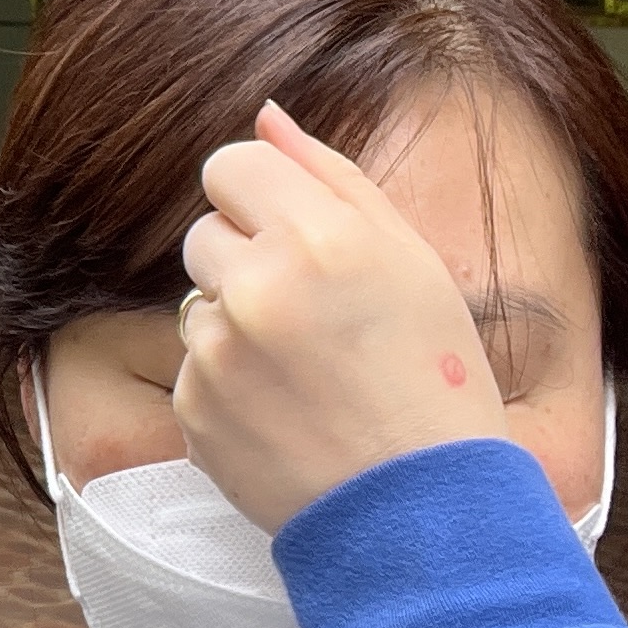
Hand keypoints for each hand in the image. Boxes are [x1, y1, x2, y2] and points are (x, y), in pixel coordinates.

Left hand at [172, 102, 507, 532]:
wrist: (426, 514)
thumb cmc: (434, 377)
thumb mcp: (409, 259)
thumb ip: (329, 174)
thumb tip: (265, 114)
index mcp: (317, 236)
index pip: (229, 165)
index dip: (260, 197)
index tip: (293, 235)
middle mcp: (256, 286)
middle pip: (206, 232)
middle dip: (247, 260)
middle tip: (313, 317)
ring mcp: (217, 352)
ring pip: (198, 303)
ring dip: (236, 325)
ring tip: (307, 372)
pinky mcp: (193, 410)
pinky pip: (193, 369)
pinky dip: (229, 386)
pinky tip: (287, 413)